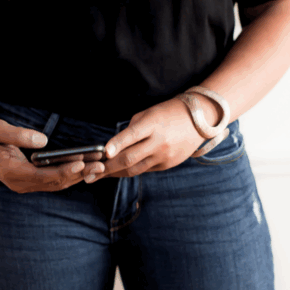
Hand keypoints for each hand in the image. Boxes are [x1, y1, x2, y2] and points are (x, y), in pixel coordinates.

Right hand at [0, 119, 104, 193]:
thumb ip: (19, 136)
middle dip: (79, 174)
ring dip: (79, 176)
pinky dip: (71, 175)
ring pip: (57, 184)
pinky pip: (53, 181)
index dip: (64, 170)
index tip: (82, 162)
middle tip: (100, 165)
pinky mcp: (30, 181)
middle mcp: (20, 183)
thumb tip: (43, 141)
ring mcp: (25, 184)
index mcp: (11, 172)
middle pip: (55, 183)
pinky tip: (86, 167)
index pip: (43, 175)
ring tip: (99, 166)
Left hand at [84, 97, 211, 182]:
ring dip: (116, 173)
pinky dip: (132, 170)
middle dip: (108, 168)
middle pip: (130, 158)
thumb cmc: (168, 113)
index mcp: (152, 124)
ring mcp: (164, 155)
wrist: (198, 120)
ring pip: (135, 169)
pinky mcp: (168, 164)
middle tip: (91, 174)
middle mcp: (159, 142)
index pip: (132, 134)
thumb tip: (114, 147)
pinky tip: (120, 171)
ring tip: (100, 176)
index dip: (117, 144)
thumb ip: (132, 130)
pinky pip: (145, 169)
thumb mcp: (148, 114)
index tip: (104, 153)